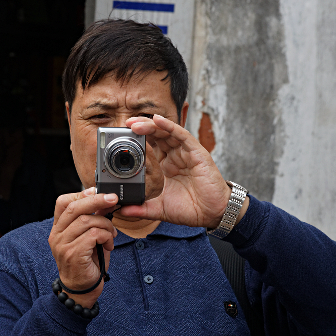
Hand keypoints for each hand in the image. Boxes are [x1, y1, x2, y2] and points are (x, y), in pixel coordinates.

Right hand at [48, 188, 118, 306]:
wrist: (82, 289)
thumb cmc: (87, 262)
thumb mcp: (90, 236)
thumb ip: (94, 220)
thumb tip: (106, 201)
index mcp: (58, 228)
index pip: (63, 202)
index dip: (81, 193)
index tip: (98, 191)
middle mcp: (57, 235)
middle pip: (75, 207)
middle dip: (97, 200)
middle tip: (113, 199)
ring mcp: (63, 245)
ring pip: (87, 220)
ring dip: (106, 225)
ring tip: (112, 235)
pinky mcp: (73, 254)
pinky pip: (92, 235)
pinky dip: (105, 236)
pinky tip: (108, 244)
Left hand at [121, 114, 235, 229]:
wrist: (212, 214)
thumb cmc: (192, 209)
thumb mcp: (160, 208)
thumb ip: (142, 209)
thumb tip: (122, 210)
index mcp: (167, 166)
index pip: (151, 146)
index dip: (138, 139)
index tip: (122, 137)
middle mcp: (176, 156)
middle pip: (157, 135)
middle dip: (141, 128)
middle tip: (126, 125)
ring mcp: (186, 153)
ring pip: (167, 132)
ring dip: (151, 126)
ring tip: (135, 124)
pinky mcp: (197, 152)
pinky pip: (182, 135)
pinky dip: (170, 126)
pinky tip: (158, 120)